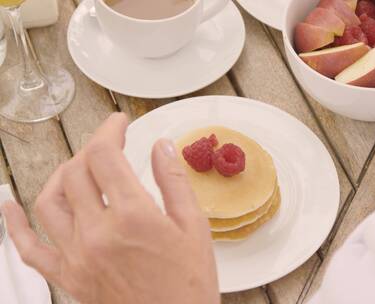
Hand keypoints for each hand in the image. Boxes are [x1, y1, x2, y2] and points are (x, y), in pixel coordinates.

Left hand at [0, 113, 219, 303]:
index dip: (109, 130)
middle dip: (92, 151)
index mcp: (133, 216)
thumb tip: (162, 146)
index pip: (104, 155)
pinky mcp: (67, 276)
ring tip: (79, 168)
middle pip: (76, 172)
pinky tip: (10, 206)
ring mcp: (77, 256)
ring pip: (50, 200)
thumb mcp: (194, 227)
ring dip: (61, 175)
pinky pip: (29, 249)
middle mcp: (97, 233)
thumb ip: (174, 181)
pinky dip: (15, 224)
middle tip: (109, 147)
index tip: (118, 124)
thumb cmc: (189, 284)